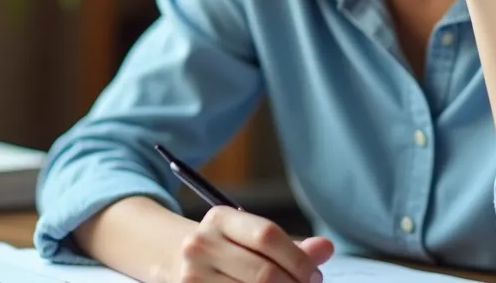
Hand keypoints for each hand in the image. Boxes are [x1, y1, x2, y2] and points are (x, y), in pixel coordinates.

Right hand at [161, 206, 333, 282]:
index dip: (298, 259)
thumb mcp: (247, 235)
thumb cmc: (222, 248)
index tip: (314, 275)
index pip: (268, 235)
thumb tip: (326, 248)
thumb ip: (289, 244)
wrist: (169, 257)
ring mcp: (191, 275)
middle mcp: (201, 244)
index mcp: (220, 218)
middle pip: (263, 273)